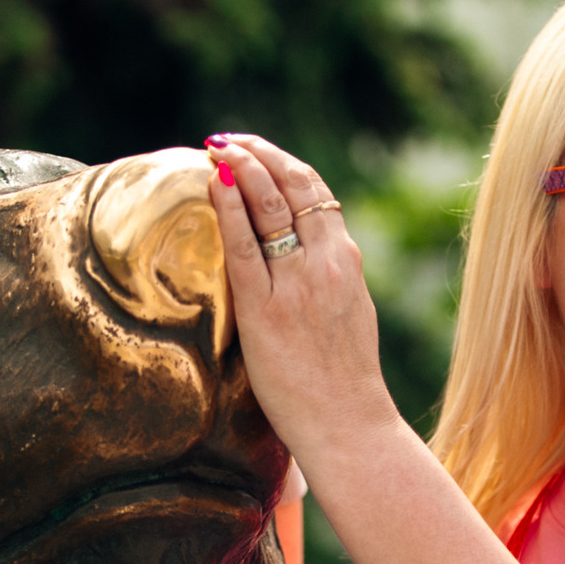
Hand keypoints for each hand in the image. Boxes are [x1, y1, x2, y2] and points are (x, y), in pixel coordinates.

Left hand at [203, 135, 403, 470]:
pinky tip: (215, 184)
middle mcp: (325, 262)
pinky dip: (230, 208)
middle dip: (259, 153)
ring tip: (216, 148)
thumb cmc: (343, 379)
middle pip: (293, 186)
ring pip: (269, 205)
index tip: (257, 151)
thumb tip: (299, 257)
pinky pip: (244, 246)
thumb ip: (326, 279)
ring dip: (241, 167)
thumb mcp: (347, 312)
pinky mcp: (266, 310)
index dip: (282, 164)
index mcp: (346, 261)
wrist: (349, 423)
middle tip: (228, 140)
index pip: (315, 194)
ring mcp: (296, 284)